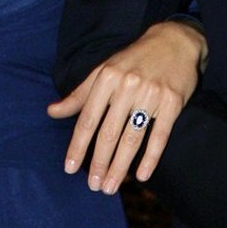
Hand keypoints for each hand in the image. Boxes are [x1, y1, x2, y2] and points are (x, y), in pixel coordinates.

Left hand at [48, 20, 206, 193]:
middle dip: (99, 162)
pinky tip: (142, 175)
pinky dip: (151, 157)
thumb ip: (79, 95)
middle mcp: (127, 86)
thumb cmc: (134, 60)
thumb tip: (52, 112)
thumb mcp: (103, 71)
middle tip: (94, 186)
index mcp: (106, 78)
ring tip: (111, 186)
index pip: (87, 118)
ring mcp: (151, 94)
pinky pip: (160, 135)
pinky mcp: (172, 101)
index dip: (78, 146)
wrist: (174, 41)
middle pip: (109, 132)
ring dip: (121, 166)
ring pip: (132, 137)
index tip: (70, 168)